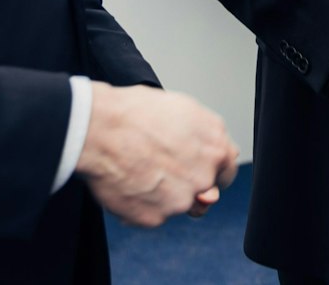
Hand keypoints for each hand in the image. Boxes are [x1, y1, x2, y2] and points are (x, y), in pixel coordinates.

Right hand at [78, 84, 238, 227]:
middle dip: (188, 185)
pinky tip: (127, 182)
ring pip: (177, 204)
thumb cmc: (135, 113)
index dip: (212, 171)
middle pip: (205, 191)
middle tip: (162, 170)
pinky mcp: (156, 218)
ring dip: (163, 195)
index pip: (227, 169)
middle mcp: (205, 175)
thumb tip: (207, 154)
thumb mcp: (183, 110)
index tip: (199, 170)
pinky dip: (140, 205)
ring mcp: (181, 200)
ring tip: (138, 171)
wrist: (101, 129)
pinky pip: (152, 215)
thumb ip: (203, 137)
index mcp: (215, 146)